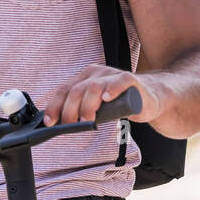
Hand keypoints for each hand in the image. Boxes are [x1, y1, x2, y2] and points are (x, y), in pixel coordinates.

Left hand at [41, 64, 164, 125]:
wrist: (150, 98)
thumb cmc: (120, 103)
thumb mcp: (97, 107)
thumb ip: (81, 111)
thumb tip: (60, 125)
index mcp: (84, 78)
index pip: (64, 90)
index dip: (55, 106)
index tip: (49, 122)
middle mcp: (96, 74)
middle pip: (76, 90)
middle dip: (69, 110)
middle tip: (70, 125)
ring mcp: (112, 75)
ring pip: (93, 87)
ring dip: (87, 105)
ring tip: (87, 119)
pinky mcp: (130, 79)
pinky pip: (119, 81)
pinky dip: (111, 89)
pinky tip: (106, 99)